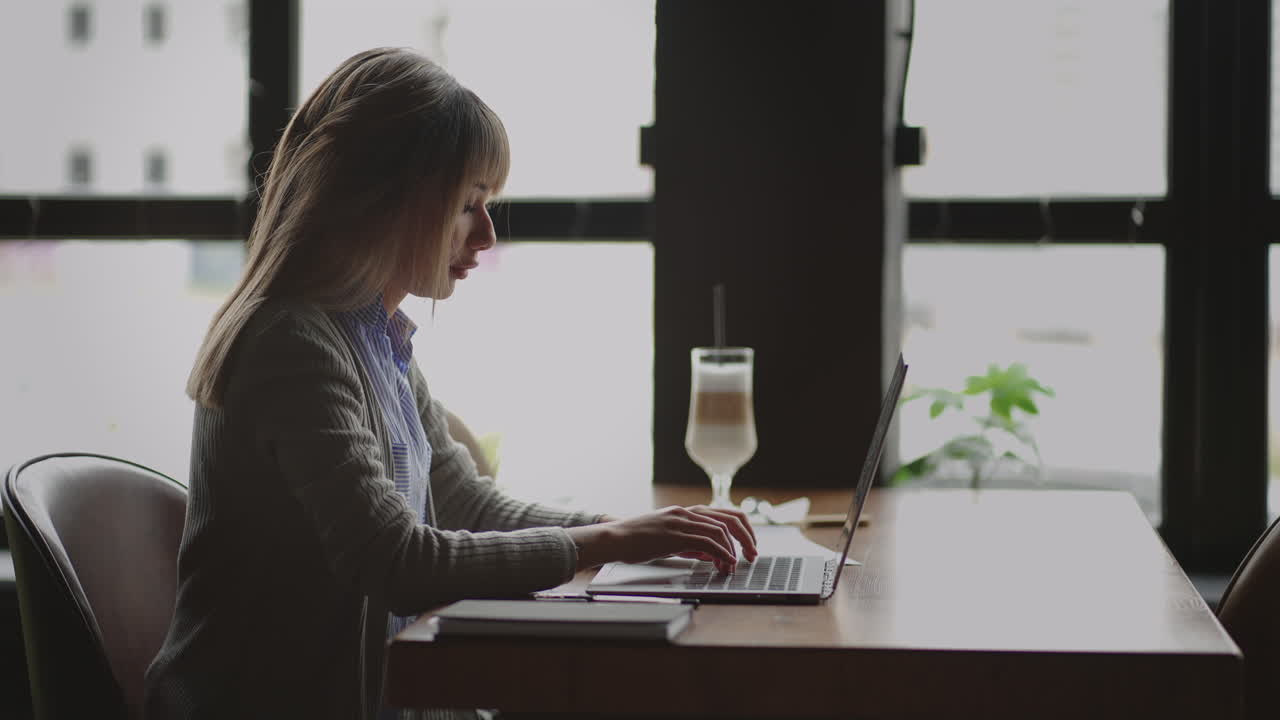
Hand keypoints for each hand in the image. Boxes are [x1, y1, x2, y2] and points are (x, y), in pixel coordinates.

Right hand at [568, 505, 757, 573]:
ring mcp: (681, 522)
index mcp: (686, 512)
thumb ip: (690, 544)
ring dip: (733, 549)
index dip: (742, 529)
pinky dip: (721, 553)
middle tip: (752, 554)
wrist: (615, 538)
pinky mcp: (675, 535)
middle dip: (746, 537)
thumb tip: (710, 555)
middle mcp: (686, 513)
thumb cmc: (638, 541)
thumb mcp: (668, 539)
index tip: (748, 545)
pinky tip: (725, 563)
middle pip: (729, 518)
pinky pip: (707, 542)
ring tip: (736, 564)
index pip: (724, 514)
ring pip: (721, 530)